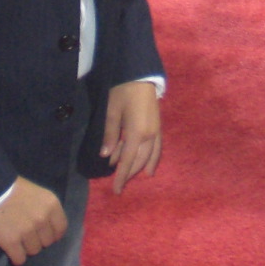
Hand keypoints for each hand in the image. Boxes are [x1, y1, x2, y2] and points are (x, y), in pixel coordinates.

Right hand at [0, 177, 66, 265]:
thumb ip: (44, 209)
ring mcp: (27, 231)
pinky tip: (11, 251)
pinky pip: (20, 259)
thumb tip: (47, 227)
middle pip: (47, 242)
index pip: (60, 228)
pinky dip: (16, 258)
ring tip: (17, 241)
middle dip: (38, 240)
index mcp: (51, 204)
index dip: (53, 234)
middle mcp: (43, 219)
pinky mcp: (11, 242)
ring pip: (33, 251)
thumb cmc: (12, 188)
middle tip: (27, 235)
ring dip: (26, 248)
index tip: (45, 235)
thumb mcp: (36, 193)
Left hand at [101, 81, 161, 195]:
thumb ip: (110, 135)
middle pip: (140, 161)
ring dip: (141, 167)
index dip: (121, 176)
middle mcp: (149, 135)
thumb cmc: (122, 91)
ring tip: (135, 175)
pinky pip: (157, 147)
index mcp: (137, 133)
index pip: (128, 161)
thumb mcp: (112, 112)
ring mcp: (156, 130)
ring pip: (150, 156)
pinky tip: (149, 164)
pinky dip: (153, 158)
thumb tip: (106, 156)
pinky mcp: (158, 125)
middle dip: (130, 173)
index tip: (116, 190)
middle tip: (120, 183)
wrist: (141, 75)